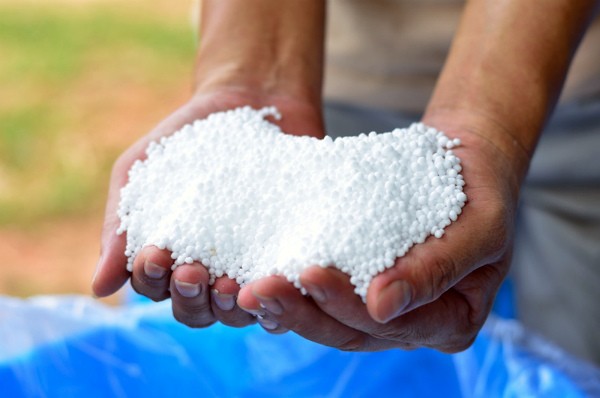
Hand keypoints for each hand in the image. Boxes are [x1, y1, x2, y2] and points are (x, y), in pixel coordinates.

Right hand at [92, 87, 323, 327]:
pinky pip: (285, 288)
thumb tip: (99, 288)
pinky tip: (272, 280)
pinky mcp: (289, 255)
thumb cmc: (185, 140)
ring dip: (230, 305)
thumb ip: (120, 227)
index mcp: (171, 261)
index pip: (156, 289)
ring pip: (240, 310)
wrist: (248, 101)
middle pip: (197, 310)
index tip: (155, 253)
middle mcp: (211, 274)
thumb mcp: (141, 174)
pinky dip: (277, 293)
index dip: (152, 279)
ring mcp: (252, 267)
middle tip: (190, 271)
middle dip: (188, 297)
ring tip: (229, 283)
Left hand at [236, 116, 526, 350]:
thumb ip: (439, 269)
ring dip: (286, 305)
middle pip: (351, 331)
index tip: (311, 273)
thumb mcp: (480, 225)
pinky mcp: (359, 281)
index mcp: (450, 321)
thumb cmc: (483, 189)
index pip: (392, 326)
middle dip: (301, 312)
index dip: (348, 305)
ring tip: (244, 287)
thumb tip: (382, 307)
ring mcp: (382, 306)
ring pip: (329, 317)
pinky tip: (255, 270)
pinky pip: (321, 290)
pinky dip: (290, 284)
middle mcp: (412, 322)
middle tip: (256, 290)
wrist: (468, 162)